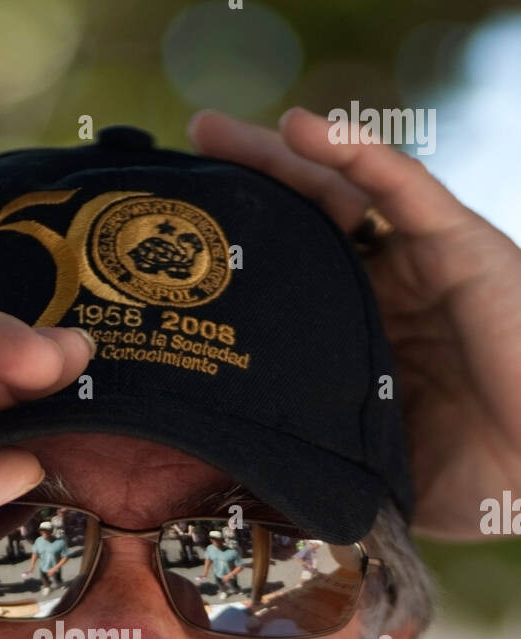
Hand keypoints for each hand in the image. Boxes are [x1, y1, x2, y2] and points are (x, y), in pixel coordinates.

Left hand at [190, 108, 520, 539]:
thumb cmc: (480, 477)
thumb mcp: (375, 475)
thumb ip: (321, 469)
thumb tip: (247, 499)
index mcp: (358, 340)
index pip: (285, 285)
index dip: (233, 264)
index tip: (167, 257)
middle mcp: (384, 291)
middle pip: (300, 226)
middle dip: (240, 194)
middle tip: (175, 166)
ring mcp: (417, 263)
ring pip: (338, 192)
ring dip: (277, 157)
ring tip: (212, 132)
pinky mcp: (455, 244)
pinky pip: (401, 187)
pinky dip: (354, 153)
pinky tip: (302, 129)